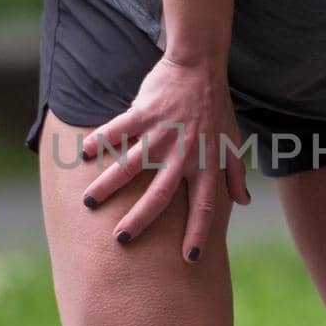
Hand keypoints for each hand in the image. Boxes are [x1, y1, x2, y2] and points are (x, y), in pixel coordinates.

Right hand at [79, 54, 251, 260]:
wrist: (200, 66)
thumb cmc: (216, 107)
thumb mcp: (232, 141)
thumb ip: (235, 174)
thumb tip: (242, 201)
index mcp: (206, 163)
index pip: (205, 206)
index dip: (198, 233)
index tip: (189, 259)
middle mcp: (184, 153)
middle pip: (161, 195)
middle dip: (140, 220)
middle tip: (121, 240)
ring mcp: (162, 133)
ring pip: (132, 165)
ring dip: (109, 185)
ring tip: (89, 203)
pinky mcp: (144, 113)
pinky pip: (119, 130)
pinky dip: (101, 141)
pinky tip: (83, 154)